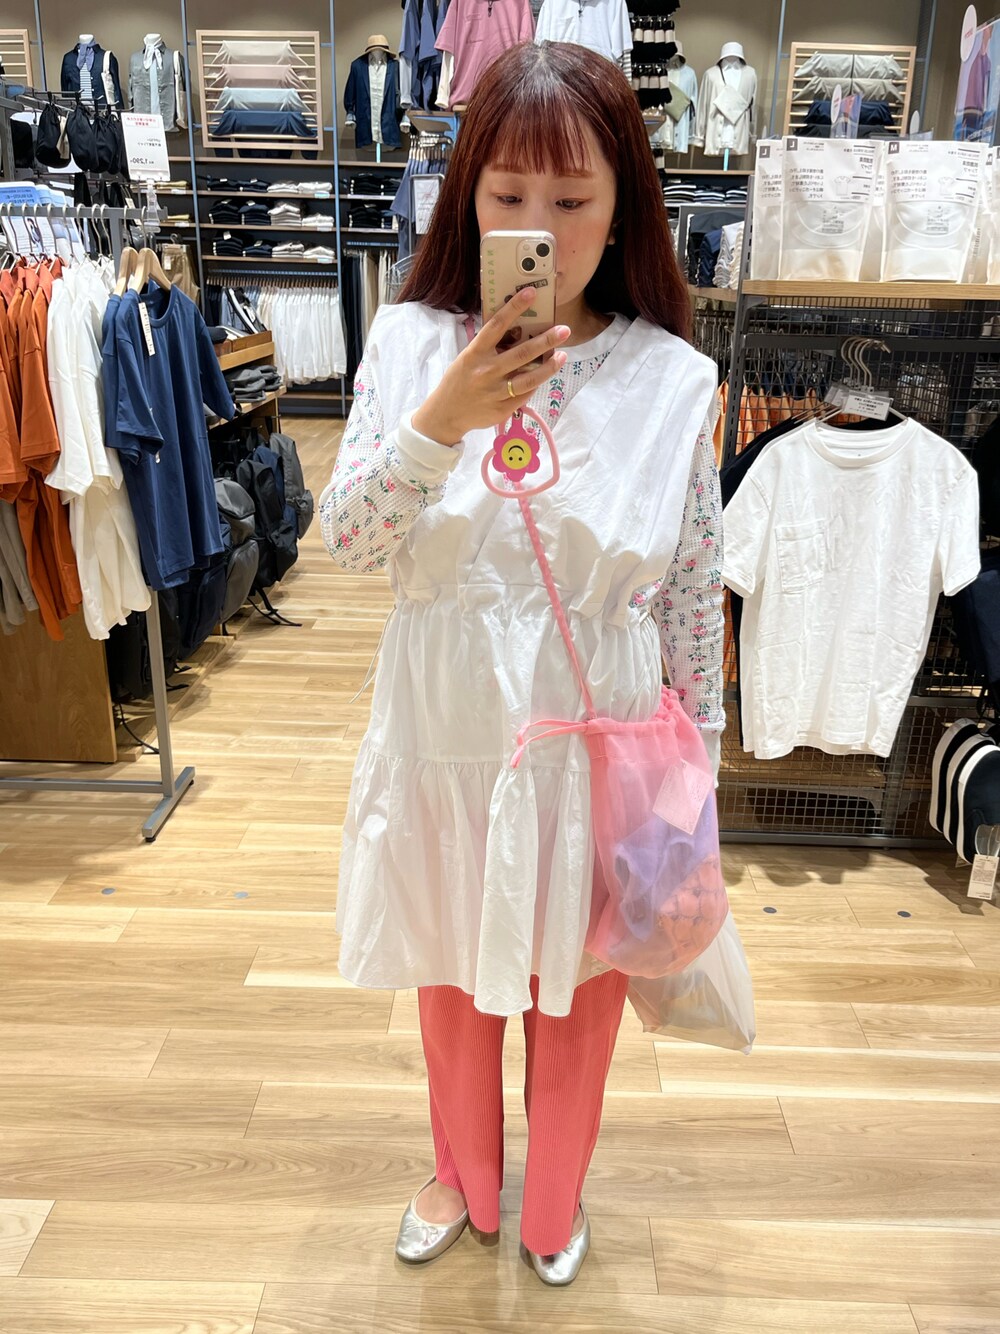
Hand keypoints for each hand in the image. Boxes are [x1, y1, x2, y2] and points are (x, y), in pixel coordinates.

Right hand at [410, 287, 570, 445]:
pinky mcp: (502, 409)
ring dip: (549, 366)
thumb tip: (519, 332)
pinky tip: (545, 375)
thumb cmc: (460, 380)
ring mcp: (495, 392)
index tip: (531, 292)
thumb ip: (490, 348)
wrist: (446, 413)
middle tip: (565, 330)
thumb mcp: (469, 358)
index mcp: (475, 353)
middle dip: (546, 340)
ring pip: (529, 378)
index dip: (514, 307)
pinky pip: (525, 394)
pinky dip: (536, 383)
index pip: (497, 325)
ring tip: (562, 356)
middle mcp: (486, 371)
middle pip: (522, 353)